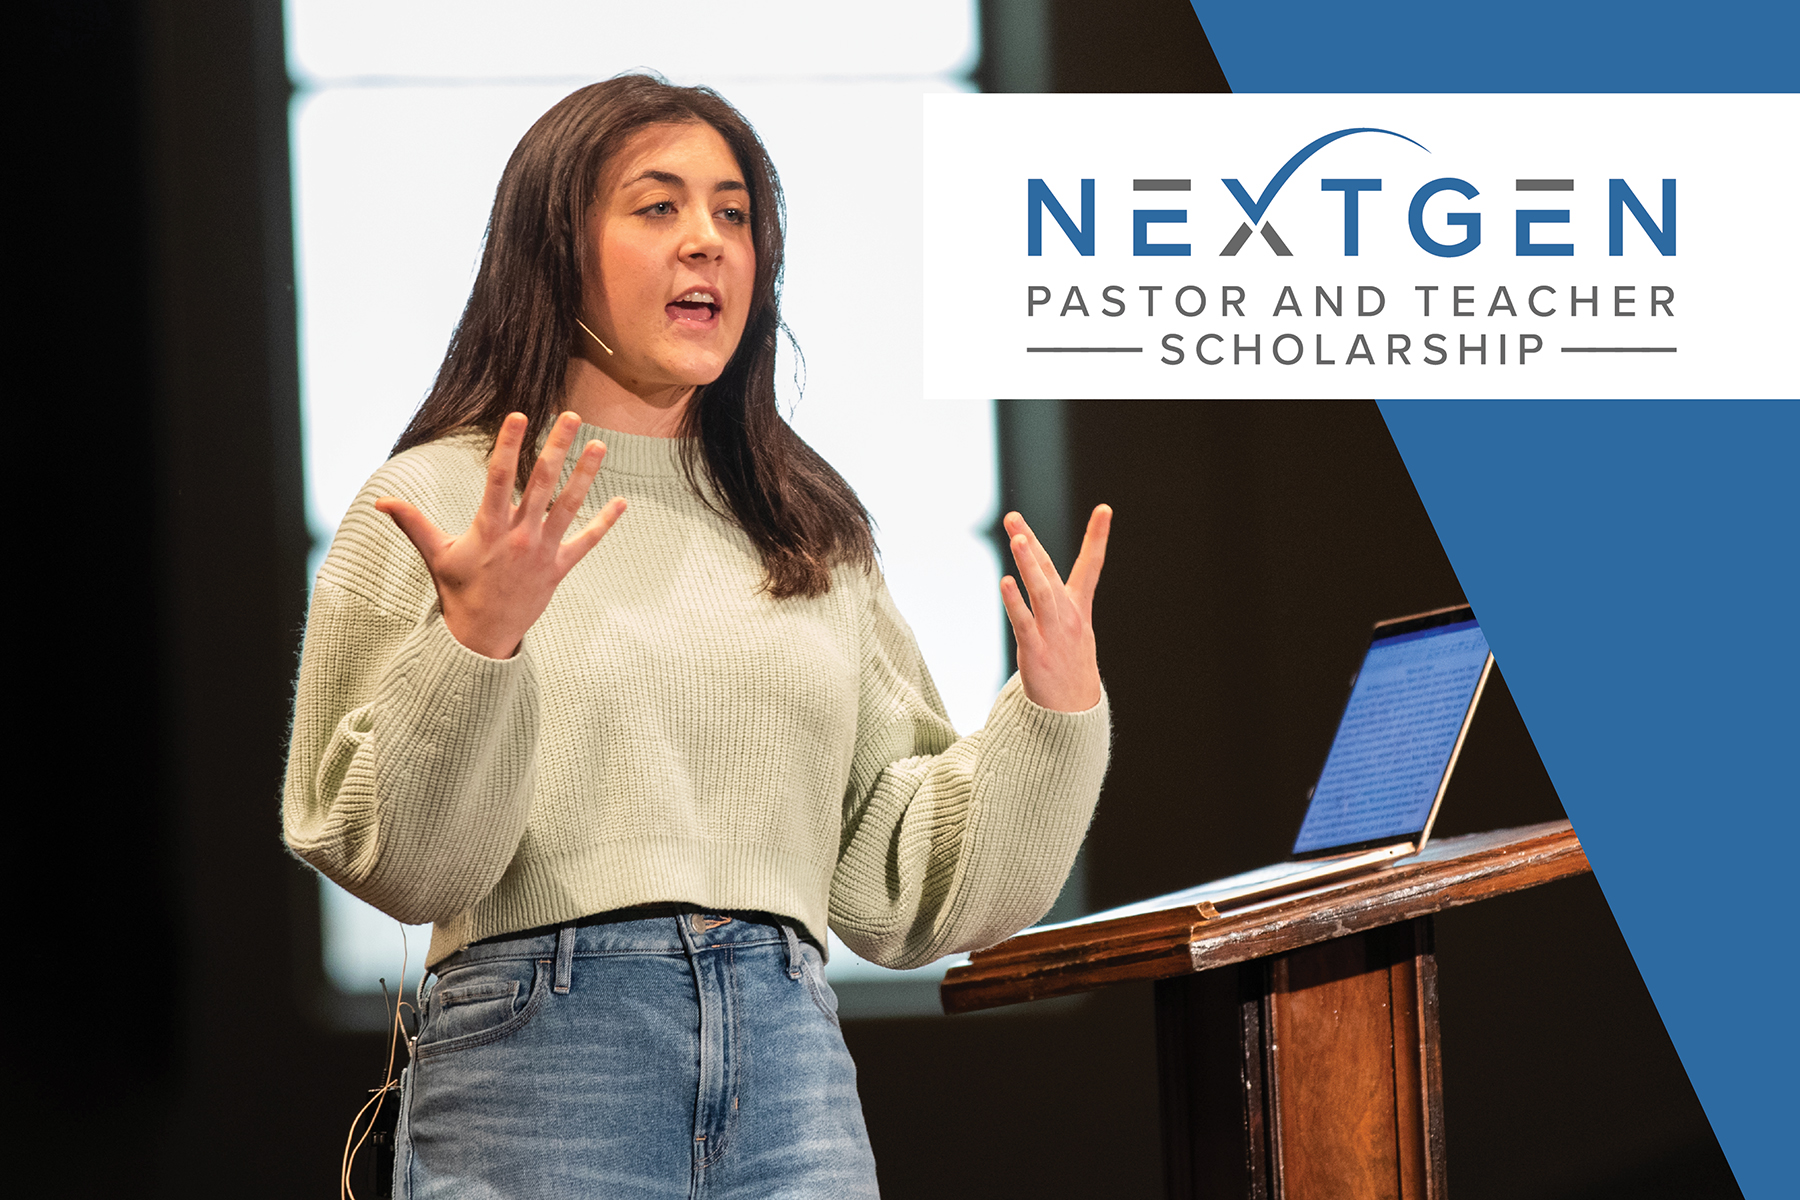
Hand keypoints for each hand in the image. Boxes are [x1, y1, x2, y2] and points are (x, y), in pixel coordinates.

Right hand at [375, 411, 626, 658]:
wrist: (482, 635)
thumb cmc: (458, 590)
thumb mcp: (435, 554)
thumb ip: (413, 522)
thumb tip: (380, 501)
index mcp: (489, 527)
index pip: (498, 477)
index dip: (508, 444)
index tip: (519, 415)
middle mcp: (519, 535)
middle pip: (541, 482)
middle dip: (557, 447)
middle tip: (572, 416)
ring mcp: (542, 551)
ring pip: (568, 506)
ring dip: (585, 474)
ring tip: (601, 446)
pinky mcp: (559, 568)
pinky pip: (586, 542)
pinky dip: (604, 522)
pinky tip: (622, 502)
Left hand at [1000, 505, 1111, 711]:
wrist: (1073, 714)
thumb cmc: (1068, 665)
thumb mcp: (1071, 628)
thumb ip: (1055, 596)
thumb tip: (1042, 569)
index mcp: (1078, 608)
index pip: (1091, 566)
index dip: (1097, 537)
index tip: (1105, 509)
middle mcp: (1067, 616)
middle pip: (1048, 572)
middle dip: (1032, 543)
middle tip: (1013, 519)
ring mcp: (1054, 633)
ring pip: (1041, 592)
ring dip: (1029, 564)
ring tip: (1018, 538)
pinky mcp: (1037, 652)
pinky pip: (1025, 623)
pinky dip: (1015, 602)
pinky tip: (1006, 582)